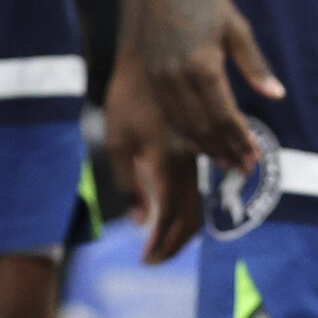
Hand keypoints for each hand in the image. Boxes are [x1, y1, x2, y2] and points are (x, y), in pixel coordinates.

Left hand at [104, 47, 203, 262]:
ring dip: (185, 229)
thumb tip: (138, 222)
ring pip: (200, 202)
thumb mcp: (117, 137)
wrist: (154, 56)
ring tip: (165, 243)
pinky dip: (191, 206)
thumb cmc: (127, 95)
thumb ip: (127, 181)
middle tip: (156, 259)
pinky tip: (174, 212)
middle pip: (191, 216)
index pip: (170, 215)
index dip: (161, 243)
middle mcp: (188, 162)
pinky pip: (200, 185)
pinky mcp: (197, 145)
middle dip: (174, 244)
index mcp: (166, 161)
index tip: (147, 261)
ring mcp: (196, 154)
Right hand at [122, 0, 281, 175]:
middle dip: (225, 149)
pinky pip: (168, 111)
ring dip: (205, 145)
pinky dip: (185, 130)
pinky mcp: (149, 72)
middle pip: (203, 125)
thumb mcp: (236, 27)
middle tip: (243, 167)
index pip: (224, 115)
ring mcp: (159, 76)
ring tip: (224, 162)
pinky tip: (198, 140)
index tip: (255, 157)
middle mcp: (176, 76)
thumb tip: (277, 94)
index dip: (240, 139)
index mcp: (202, 64)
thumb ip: (254, 64)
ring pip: (183, 123)